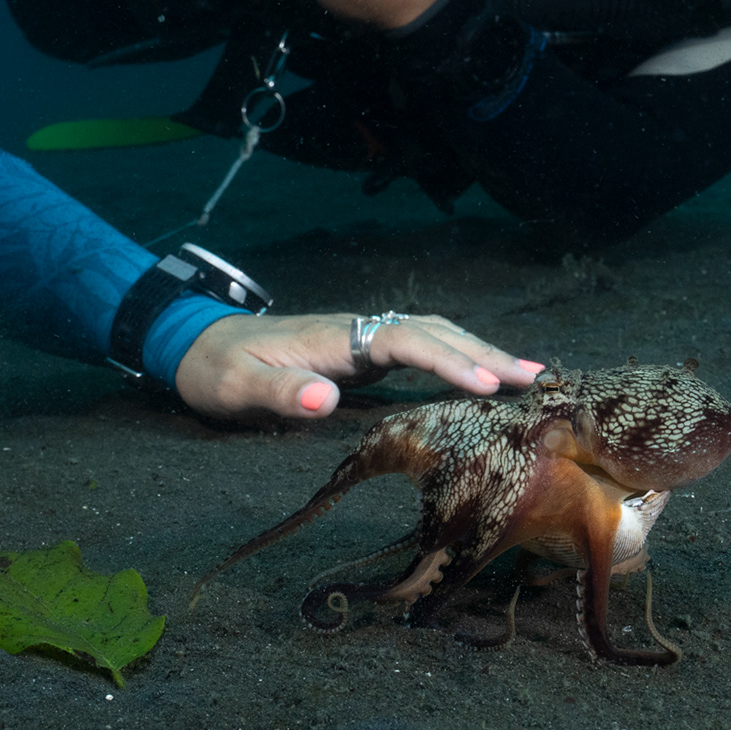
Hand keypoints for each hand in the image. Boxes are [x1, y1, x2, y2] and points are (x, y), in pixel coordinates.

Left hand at [173, 311, 542, 421]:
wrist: (195, 346)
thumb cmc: (215, 370)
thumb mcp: (236, 386)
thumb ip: (279, 391)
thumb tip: (328, 398)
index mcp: (333, 337)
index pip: (403, 340)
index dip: (446, 361)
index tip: (487, 386)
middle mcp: (355, 331)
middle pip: (430, 332)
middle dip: (482, 353)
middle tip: (535, 379)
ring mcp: (359, 339)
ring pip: (430, 335)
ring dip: (477, 353)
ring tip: (528, 376)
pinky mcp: (359, 353)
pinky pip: (419, 350)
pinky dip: (455, 358)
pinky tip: (479, 377)